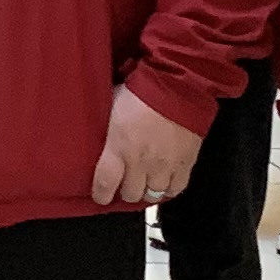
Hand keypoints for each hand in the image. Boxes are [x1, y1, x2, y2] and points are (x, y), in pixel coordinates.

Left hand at [90, 86, 203, 207]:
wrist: (178, 84)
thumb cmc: (142, 88)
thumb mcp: (111, 104)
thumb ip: (104, 124)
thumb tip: (94, 129)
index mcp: (118, 146)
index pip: (105, 184)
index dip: (101, 194)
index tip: (100, 195)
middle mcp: (141, 161)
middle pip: (130, 194)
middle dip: (125, 192)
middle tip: (124, 184)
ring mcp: (165, 164)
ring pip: (153, 195)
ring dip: (146, 191)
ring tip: (144, 183)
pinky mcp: (186, 163)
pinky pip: (176, 188)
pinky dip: (169, 188)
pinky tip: (164, 182)